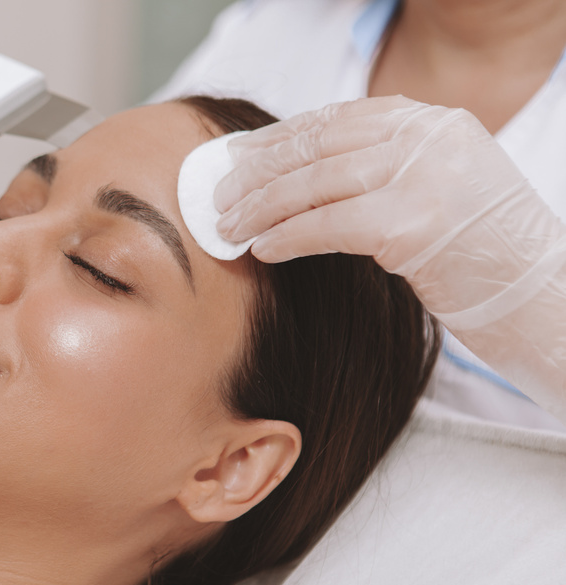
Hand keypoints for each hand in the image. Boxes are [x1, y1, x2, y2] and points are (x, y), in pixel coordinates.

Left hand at [215, 96, 565, 422]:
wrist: (542, 297)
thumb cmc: (480, 255)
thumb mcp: (438, 190)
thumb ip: (382, 171)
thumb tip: (298, 177)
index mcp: (434, 122)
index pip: (338, 120)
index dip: (280, 138)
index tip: (239, 156)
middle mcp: (430, 138)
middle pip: (319, 146)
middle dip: (259, 172)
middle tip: (219, 197)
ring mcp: (425, 176)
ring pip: (316, 183)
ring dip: (262, 208)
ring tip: (229, 228)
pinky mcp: (415, 224)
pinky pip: (328, 226)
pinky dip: (287, 237)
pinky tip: (261, 249)